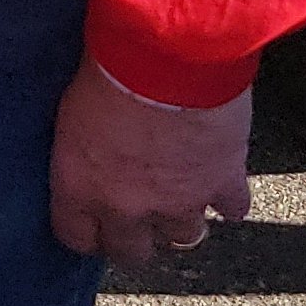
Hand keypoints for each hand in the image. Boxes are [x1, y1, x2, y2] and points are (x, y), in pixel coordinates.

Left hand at [49, 56, 251, 262]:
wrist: (169, 54)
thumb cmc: (110, 65)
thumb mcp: (74, 108)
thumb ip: (83, 146)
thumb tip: (91, 148)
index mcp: (79, 185)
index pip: (77, 237)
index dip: (90, 234)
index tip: (96, 227)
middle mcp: (127, 204)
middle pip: (131, 252)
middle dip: (136, 238)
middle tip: (142, 219)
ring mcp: (178, 201)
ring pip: (183, 238)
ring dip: (183, 218)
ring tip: (183, 197)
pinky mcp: (222, 184)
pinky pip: (231, 209)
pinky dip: (229, 198)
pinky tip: (224, 186)